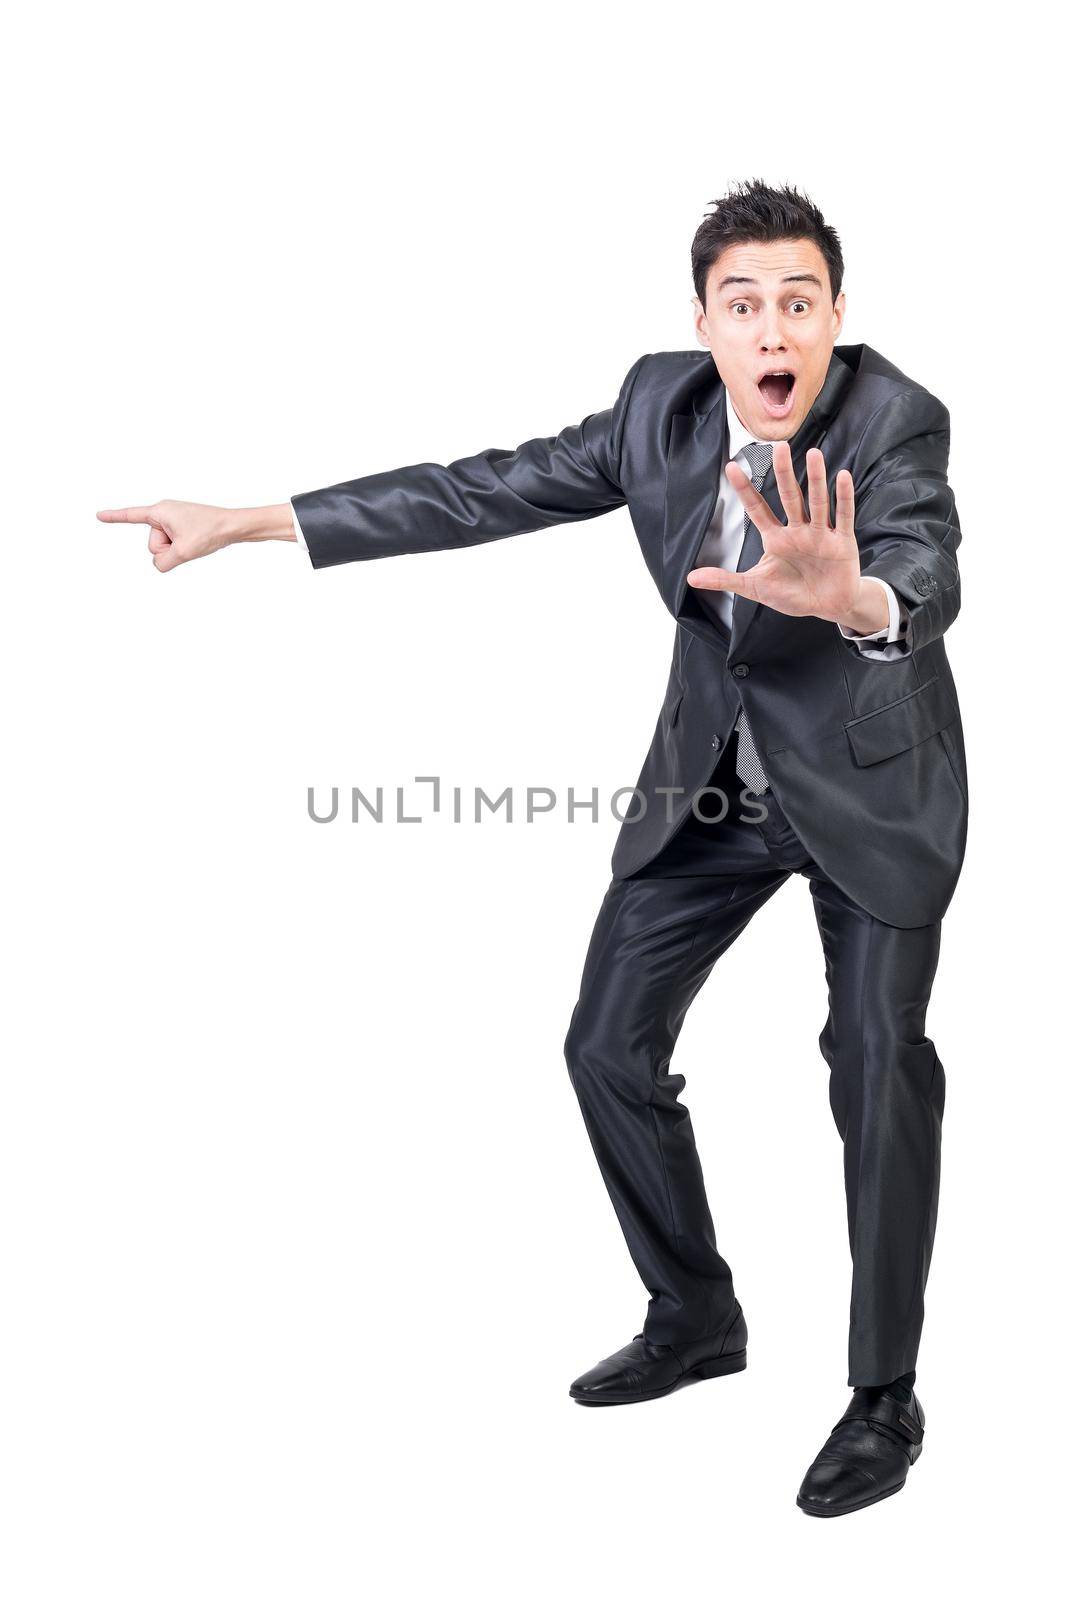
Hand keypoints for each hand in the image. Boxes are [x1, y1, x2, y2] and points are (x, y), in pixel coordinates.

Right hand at [96, 500, 294, 571]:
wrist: (235, 526)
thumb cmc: (211, 532)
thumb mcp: (183, 552)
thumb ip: (163, 562)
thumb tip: (159, 564)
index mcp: (160, 511)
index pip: (131, 516)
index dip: (113, 517)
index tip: (98, 515)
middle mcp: (165, 513)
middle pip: (153, 544)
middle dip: (168, 550)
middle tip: (190, 542)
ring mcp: (174, 521)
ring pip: (164, 548)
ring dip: (178, 551)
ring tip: (196, 541)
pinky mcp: (183, 528)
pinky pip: (174, 545)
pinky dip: (182, 548)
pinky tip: (196, 542)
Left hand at [687, 444, 884, 631]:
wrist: (828, 606)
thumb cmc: (792, 594)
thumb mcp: (755, 587)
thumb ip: (725, 580)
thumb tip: (691, 578)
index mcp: (775, 539)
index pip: (757, 509)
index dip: (745, 490)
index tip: (731, 467)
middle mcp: (797, 531)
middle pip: (790, 497)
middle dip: (784, 473)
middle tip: (779, 446)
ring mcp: (820, 534)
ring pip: (817, 502)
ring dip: (816, 479)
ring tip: (814, 454)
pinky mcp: (842, 542)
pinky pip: (844, 517)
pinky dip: (843, 498)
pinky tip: (841, 476)